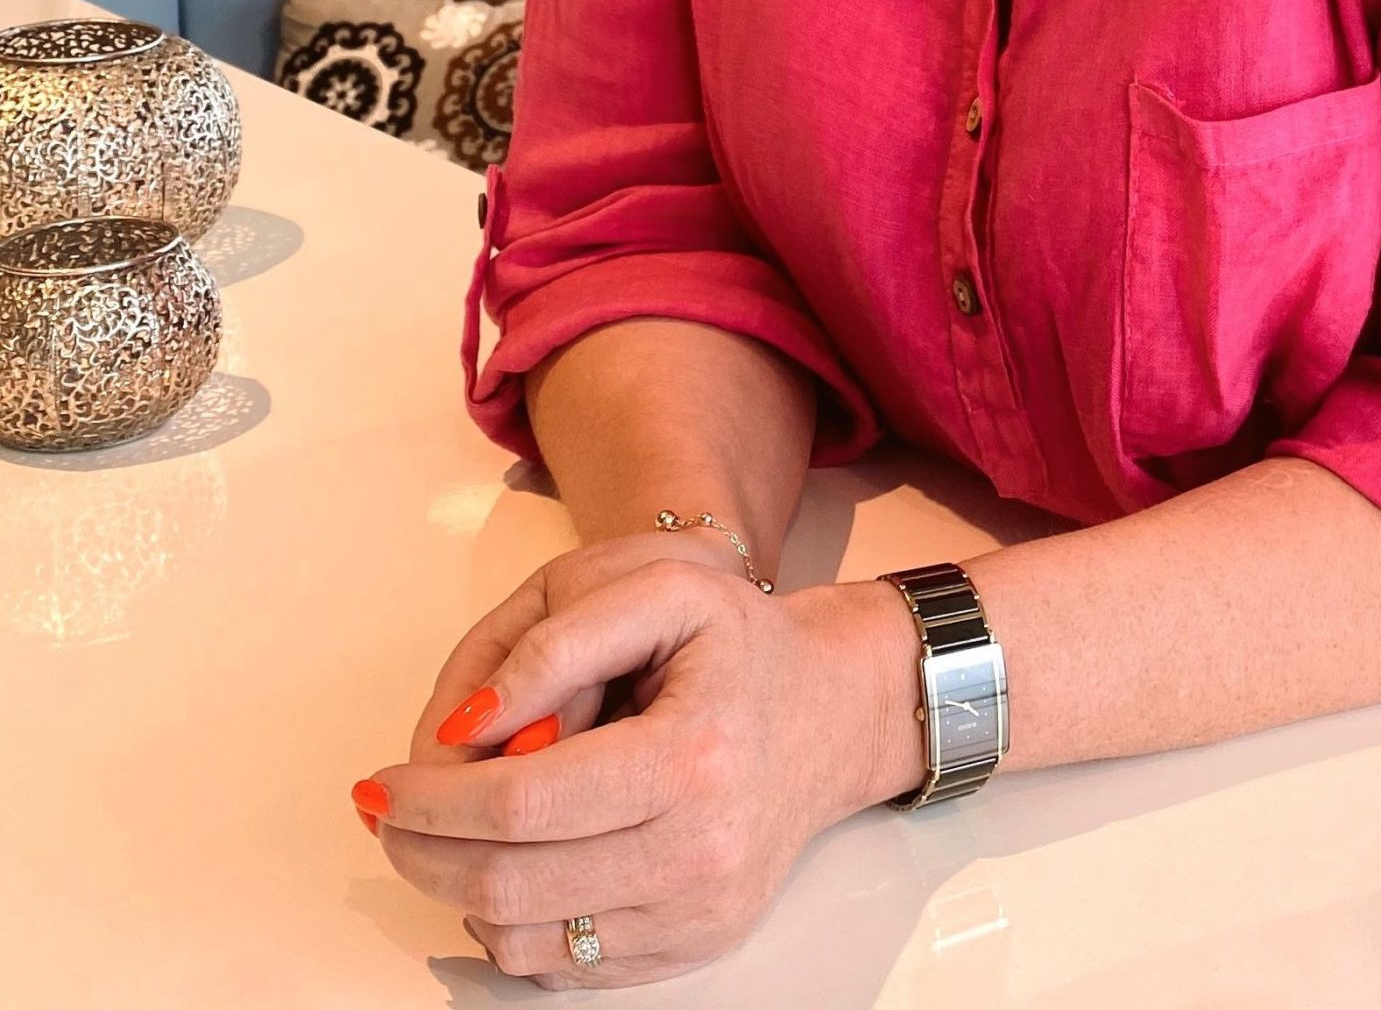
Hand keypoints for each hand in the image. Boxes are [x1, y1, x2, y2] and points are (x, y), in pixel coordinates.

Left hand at [356, 556, 920, 986]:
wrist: (827, 711)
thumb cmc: (737, 642)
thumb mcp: (658, 589)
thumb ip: (556, 641)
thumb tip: (465, 728)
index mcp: (690, 758)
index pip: (520, 805)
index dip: (429, 799)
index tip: (378, 782)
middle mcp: (700, 853)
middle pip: (510, 884)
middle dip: (421, 851)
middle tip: (385, 814)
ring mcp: (698, 914)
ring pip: (525, 939)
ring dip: (457, 891)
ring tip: (444, 835)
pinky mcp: (693, 948)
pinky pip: (564, 967)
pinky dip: (512, 922)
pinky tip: (507, 865)